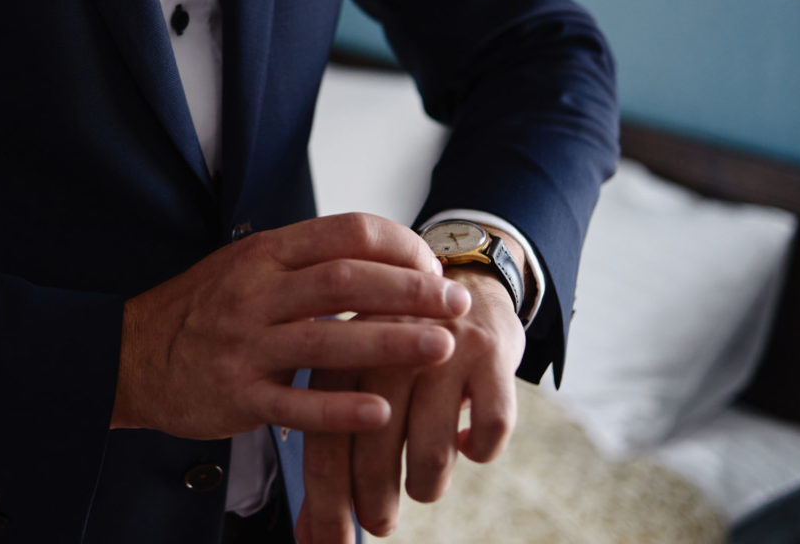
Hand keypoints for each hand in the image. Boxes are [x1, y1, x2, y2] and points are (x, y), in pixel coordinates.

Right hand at [110, 213, 474, 438]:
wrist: (130, 355)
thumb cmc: (202, 309)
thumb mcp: (246, 265)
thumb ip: (305, 259)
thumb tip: (382, 250)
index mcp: (263, 254)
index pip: (345, 233)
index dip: (399, 246)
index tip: (431, 265)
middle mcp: (254, 293)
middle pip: (346, 280)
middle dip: (411, 290)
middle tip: (456, 302)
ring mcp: (244, 345)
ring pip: (328, 338)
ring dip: (391, 342)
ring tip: (440, 348)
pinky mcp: (236, 395)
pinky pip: (296, 402)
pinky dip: (341, 407)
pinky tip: (380, 411)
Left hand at [297, 255, 525, 542]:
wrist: (465, 281)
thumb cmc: (399, 352)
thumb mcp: (359, 386)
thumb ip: (334, 455)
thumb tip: (309, 537)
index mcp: (340, 355)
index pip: (324, 444)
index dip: (328, 504)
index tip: (334, 543)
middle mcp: (384, 348)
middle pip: (374, 454)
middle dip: (376, 505)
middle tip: (380, 523)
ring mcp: (440, 349)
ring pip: (432, 454)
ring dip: (427, 485)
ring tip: (424, 483)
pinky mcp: (489, 353)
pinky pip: (489, 433)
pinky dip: (479, 451)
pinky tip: (468, 443)